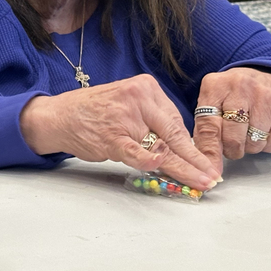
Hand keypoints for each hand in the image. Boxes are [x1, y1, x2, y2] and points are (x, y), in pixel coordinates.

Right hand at [20, 74, 218, 189]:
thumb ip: (151, 120)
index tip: (206, 162)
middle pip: (174, 133)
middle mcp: (138, 98)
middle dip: (195, 159)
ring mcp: (125, 117)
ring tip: (200, 182)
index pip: (175, 121)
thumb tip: (181, 151)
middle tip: (212, 176)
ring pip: (161, 147)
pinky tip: (163, 166)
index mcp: (146, 88)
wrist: (59, 116)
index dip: (192, 146)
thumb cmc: (94, 112)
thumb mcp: (127, 105)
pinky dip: (149, 160)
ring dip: (182, 169)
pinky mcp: (112, 136)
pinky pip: (136, 152)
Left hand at [192, 67, 270, 175]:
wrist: (264, 78)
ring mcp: (265, 97)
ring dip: (249, 147)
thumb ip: (205, 131)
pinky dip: (266, 145)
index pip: (209, 125)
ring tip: (246, 135)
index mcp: (215, 86)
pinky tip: (262, 132)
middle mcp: (241, 87)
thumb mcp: (211, 103)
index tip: (211, 168)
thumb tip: (209, 166)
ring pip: (254, 142)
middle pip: (233, 137)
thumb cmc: (230, 96)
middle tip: (231, 147)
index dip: (210, 150)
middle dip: (231, 150)